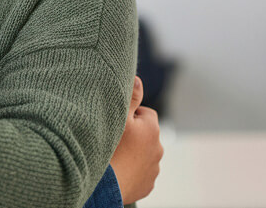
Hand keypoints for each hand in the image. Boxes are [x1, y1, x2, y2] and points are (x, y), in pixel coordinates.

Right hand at [110, 76, 162, 203]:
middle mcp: (159, 148)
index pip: (145, 113)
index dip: (130, 116)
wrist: (106, 187)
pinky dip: (132, 170)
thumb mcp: (119, 117)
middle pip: (145, 135)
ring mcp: (154, 168)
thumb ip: (131, 97)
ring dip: (133, 153)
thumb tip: (138, 79)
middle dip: (133, 135)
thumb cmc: (111, 149)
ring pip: (143, 154)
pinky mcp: (148, 185)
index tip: (117, 124)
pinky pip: (141, 173)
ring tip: (115, 157)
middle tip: (114, 141)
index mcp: (152, 128)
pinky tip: (119, 170)